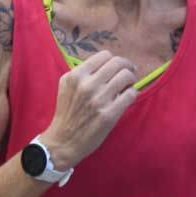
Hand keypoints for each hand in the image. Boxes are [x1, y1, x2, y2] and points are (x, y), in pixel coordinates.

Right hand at [40, 51, 138, 169]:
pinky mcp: (109, 114)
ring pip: (126, 76)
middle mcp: (87, 85)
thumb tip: (108, 64)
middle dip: (127, 67)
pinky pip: (131, 94)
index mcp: (76, 76)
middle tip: (130, 74)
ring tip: (129, 86)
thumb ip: (83, 72)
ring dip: (131, 80)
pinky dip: (132, 94)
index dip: (115, 61)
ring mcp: (99, 100)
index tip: (118, 68)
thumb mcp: (66, 86)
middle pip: (118, 63)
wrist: (63, 141)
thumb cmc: (67, 112)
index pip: (105, 56)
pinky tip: (127, 99)